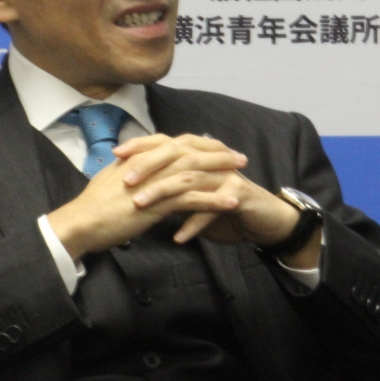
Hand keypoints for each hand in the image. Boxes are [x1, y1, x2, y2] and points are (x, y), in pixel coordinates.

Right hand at [45, 136, 246, 261]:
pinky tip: (232, 202)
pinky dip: (214, 199)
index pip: (174, 145)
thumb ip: (125, 174)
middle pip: (189, 152)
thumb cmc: (92, 209)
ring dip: (221, 171)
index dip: (196, 145)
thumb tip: (133, 169)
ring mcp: (153, 182)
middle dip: (216, 152)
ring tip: (243, 173)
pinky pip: (192, 198)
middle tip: (238, 155)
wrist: (80, 223)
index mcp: (137, 158)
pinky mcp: (156, 203)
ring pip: (194, 171)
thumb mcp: (110, 183)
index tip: (216, 147)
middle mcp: (147, 164)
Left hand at [115, 134, 322, 268]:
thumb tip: (138, 188)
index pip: (164, 143)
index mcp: (196, 156)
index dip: (140, 146)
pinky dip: (193, 223)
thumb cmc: (224, 206)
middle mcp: (209, 160)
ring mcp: (224, 175)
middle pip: (174, 155)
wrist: (264, 219)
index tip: (115, 155)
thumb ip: (170, 189)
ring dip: (163, 193)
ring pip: (189, 179)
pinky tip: (177, 237)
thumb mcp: (193, 195)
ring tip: (140, 206)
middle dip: (147, 166)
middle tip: (123, 180)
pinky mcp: (237, 194)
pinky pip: (211, 208)